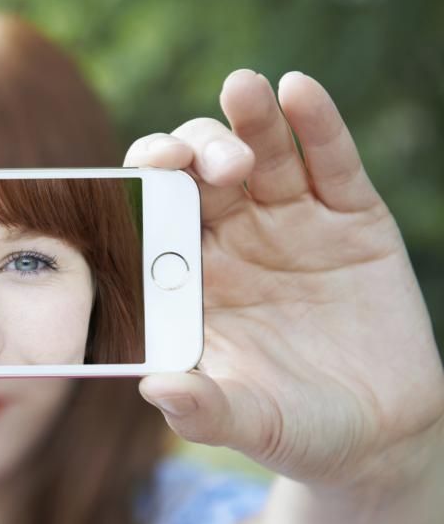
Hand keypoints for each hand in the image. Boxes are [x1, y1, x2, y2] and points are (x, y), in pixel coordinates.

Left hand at [127, 70, 443, 493]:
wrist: (379, 434)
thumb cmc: (294, 427)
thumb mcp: (249, 422)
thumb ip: (203, 408)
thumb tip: (156, 387)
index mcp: (192, 275)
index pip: (154, 213)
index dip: (145, 186)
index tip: (144, 173)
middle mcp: (234, 237)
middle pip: (201, 171)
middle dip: (196, 151)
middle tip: (200, 160)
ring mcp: (292, 220)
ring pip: (263, 152)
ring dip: (248, 119)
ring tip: (243, 89)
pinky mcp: (351, 216)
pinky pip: (331, 161)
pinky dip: (316, 124)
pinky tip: (299, 91)